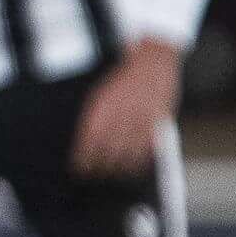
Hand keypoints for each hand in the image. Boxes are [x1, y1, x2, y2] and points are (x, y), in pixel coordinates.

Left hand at [72, 40, 183, 174]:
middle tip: (93, 176)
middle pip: (107, 147)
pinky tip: (132, 166)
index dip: (83, 156)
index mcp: (103, 104)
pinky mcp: (156, 120)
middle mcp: (121, 111)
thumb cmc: (125, 78)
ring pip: (127, 150)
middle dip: (98, 165)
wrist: (152, 60)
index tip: (79, 168)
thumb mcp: (102, 93)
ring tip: (111, 175)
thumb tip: (83, 141)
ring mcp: (140, 117)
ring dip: (117, 166)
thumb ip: (95, 116)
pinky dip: (139, 159)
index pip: (89, 138)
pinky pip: (147, 146)